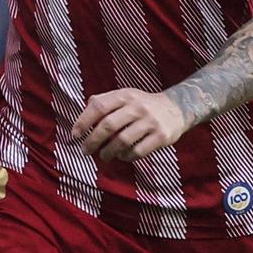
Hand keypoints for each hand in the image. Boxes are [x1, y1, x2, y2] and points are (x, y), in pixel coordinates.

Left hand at [71, 88, 187, 161]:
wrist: (177, 108)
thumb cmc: (141, 105)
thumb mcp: (124, 96)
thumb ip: (103, 102)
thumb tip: (81, 117)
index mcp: (124, 95)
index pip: (98, 107)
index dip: (83, 122)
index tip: (75, 135)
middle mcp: (137, 107)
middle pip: (108, 126)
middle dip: (93, 141)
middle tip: (85, 151)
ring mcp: (151, 122)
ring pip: (122, 141)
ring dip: (108, 152)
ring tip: (103, 156)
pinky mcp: (162, 136)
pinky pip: (138, 151)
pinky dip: (126, 157)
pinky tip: (121, 156)